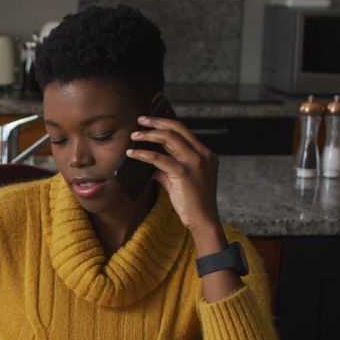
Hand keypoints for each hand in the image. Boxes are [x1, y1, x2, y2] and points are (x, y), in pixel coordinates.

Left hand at [126, 116, 223, 245]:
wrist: (203, 221)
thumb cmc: (192, 203)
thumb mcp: (180, 180)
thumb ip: (166, 168)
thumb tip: (147, 159)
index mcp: (206, 155)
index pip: (185, 131)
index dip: (167, 122)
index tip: (153, 119)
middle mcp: (203, 155)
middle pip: (177, 128)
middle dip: (157, 121)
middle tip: (140, 119)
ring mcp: (195, 162)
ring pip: (169, 138)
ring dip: (148, 134)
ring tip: (135, 135)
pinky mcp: (184, 172)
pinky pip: (159, 158)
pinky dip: (143, 154)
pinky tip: (132, 154)